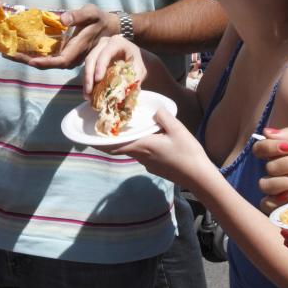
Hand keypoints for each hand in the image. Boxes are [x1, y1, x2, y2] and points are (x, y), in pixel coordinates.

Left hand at [13, 3, 116, 69]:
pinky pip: (47, 56)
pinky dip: (33, 53)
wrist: (107, 27)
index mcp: (77, 49)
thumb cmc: (99, 18)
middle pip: (47, 64)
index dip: (45, 62)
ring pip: (45, 61)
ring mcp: (66, 56)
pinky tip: (20, 48)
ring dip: (27, 58)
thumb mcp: (91, 12)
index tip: (29, 61)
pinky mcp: (63, 52)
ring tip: (8, 53)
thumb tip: (63, 19)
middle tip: (8, 55)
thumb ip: (78, 15)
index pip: (59, 61)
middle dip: (27, 60)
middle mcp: (70, 57)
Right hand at [81, 37, 146, 100]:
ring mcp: (97, 50)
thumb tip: (123, 92)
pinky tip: (88, 94)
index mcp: (117, 42)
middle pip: (92, 58)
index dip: (100, 66)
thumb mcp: (139, 70)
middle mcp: (104, 43)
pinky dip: (87, 81)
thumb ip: (132, 78)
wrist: (136, 61)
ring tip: (87, 96)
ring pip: (87, 64)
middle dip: (89, 75)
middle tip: (89, 91)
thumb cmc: (138, 64)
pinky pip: (87, 69)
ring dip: (86, 80)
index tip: (98, 80)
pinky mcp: (94, 58)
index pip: (105, 53)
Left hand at [99, 108, 217, 187]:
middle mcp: (141, 157)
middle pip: (120, 147)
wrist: (199, 177)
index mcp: (142, 146)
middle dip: (112, 138)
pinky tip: (147, 137)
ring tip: (126, 128)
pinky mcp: (155, 167)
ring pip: (132, 150)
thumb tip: (154, 110)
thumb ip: (163, 116)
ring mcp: (148, 164)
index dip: (99, 142)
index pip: (113, 146)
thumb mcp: (177, 129)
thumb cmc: (187, 153)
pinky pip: (141, 154)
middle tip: (106, 126)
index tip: (88, 137)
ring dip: (126, 141)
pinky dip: (138, 145)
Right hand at [253, 127, 287, 210]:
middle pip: (267, 167)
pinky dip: (275, 200)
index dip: (269, 147)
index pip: (261, 149)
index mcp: (284, 154)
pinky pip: (267, 205)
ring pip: (265, 185)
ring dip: (285, 180)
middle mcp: (282, 172)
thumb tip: (266, 132)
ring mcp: (285, 191)